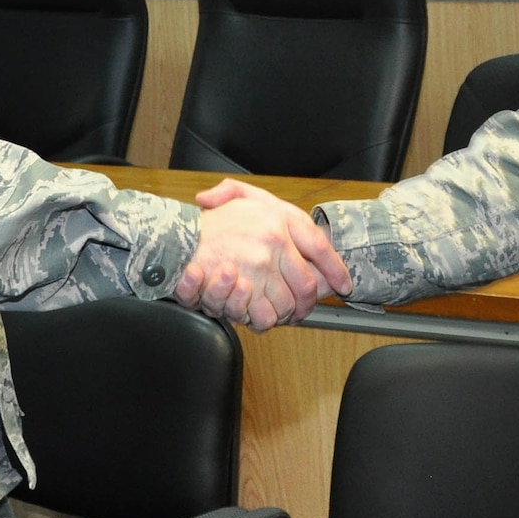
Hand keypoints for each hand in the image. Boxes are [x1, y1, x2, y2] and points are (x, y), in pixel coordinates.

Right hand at [175, 179, 350, 331]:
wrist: (174, 239)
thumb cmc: (210, 222)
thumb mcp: (242, 196)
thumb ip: (286, 212)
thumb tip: (295, 225)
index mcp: (278, 218)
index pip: (319, 247)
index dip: (335, 270)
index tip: (343, 285)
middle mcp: (274, 240)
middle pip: (309, 285)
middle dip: (308, 303)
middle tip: (302, 310)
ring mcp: (259, 266)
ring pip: (289, 304)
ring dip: (286, 315)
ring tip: (278, 314)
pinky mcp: (243, 289)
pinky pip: (266, 316)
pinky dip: (264, 321)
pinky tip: (258, 314)